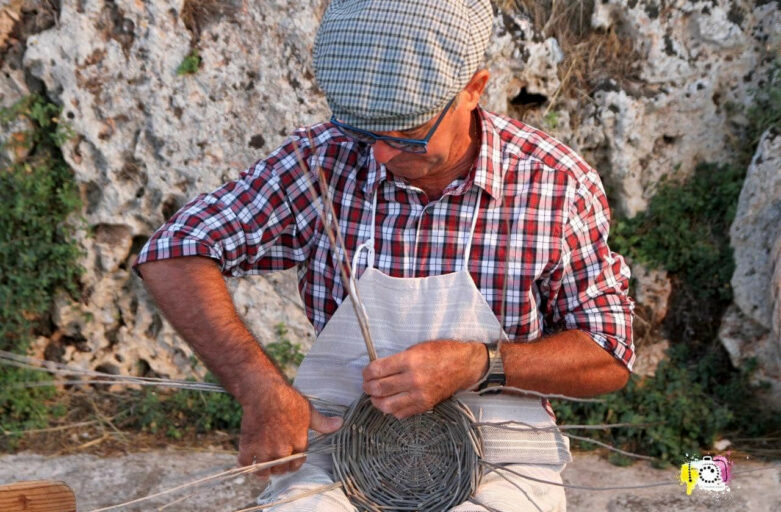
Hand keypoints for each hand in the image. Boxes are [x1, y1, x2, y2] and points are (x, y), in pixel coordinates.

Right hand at [236, 376, 342, 478]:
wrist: (264, 392)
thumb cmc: (288, 399)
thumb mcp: (309, 410)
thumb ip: (322, 423)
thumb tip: (340, 423)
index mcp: (298, 443)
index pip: (298, 463)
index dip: (294, 461)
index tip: (290, 456)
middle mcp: (282, 451)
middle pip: (281, 470)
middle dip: (280, 467)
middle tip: (276, 460)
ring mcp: (265, 450)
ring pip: (264, 471)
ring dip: (264, 470)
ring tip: (263, 464)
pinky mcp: (248, 446)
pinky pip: (246, 464)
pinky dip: (246, 464)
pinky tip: (249, 459)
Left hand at [362, 340, 486, 418]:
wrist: (464, 365)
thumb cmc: (441, 352)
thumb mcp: (417, 348)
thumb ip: (397, 359)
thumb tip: (378, 369)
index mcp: (410, 361)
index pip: (378, 370)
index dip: (367, 372)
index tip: (366, 373)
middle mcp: (414, 379)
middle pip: (379, 388)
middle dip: (368, 387)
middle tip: (366, 385)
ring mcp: (419, 395)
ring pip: (387, 405)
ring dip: (376, 401)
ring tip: (375, 396)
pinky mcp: (425, 406)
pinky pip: (401, 413)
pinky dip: (392, 409)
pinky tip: (390, 402)